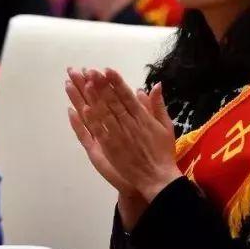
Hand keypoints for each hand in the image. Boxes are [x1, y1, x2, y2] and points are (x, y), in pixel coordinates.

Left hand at [76, 68, 179, 201]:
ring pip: (104, 113)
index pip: (126, 95)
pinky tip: (83, 109)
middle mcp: (129, 123)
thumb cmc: (163, 152)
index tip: (107, 69)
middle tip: (90, 71)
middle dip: (101, 85)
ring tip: (83, 84)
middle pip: (112, 101)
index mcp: (142, 117)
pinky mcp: (111, 148)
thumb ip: (158, 105)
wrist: (157, 178)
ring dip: (93, 98)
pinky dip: (92, 120)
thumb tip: (154, 85)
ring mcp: (119, 135)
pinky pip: (99, 132)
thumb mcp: (166, 126)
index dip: (115, 82)